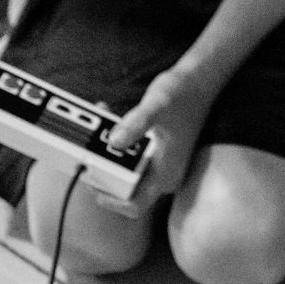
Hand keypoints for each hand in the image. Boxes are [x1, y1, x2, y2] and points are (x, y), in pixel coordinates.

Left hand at [100, 66, 218, 216]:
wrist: (199, 79)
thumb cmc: (184, 93)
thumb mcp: (158, 105)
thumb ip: (136, 123)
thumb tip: (114, 142)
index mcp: (166, 173)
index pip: (134, 204)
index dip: (110, 200)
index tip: (92, 182)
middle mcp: (162, 173)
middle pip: (123, 188)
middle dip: (102, 171)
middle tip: (85, 153)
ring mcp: (157, 162)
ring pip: (122, 170)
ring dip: (105, 154)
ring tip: (93, 132)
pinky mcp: (152, 150)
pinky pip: (126, 155)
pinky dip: (113, 143)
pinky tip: (106, 121)